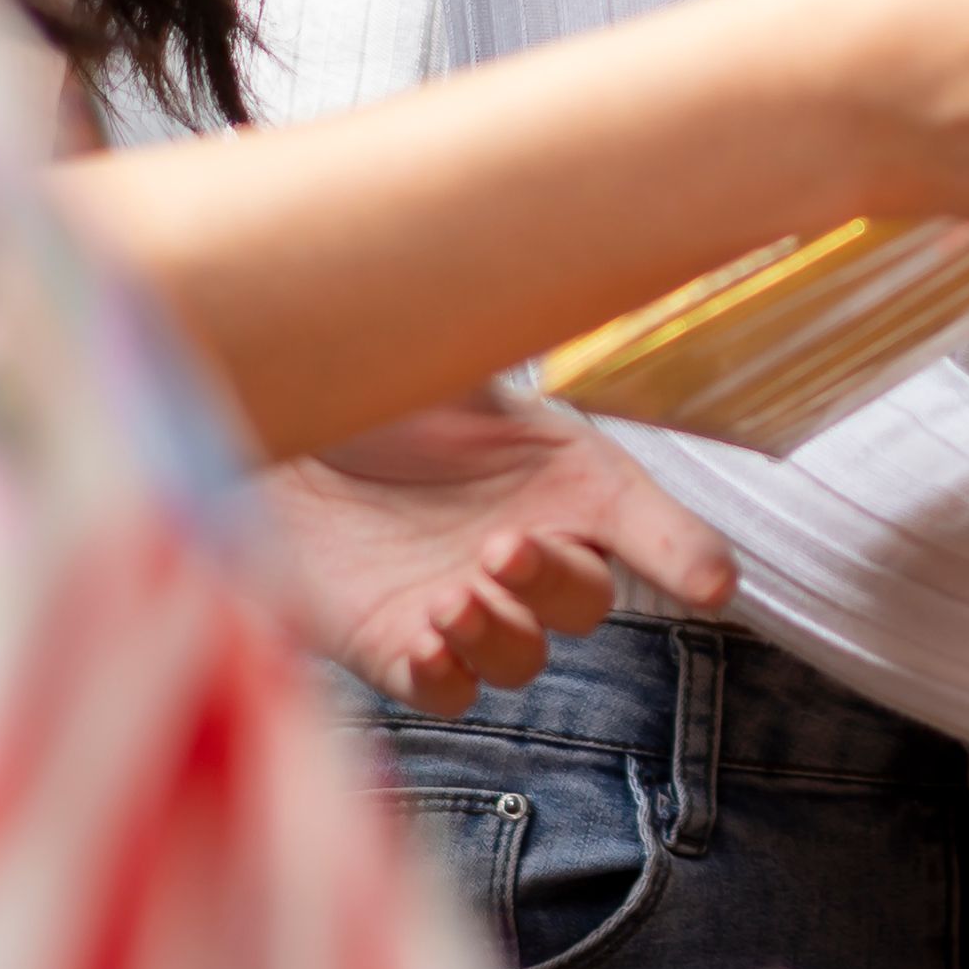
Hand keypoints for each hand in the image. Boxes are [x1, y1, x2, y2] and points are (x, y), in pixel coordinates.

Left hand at [256, 391, 736, 716]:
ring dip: (503, 635)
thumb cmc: (363, 388)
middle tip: (501, 548)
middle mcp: (526, 547)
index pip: (650, 526)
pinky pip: (449, 690)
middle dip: (557, 583)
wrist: (259, 437)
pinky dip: (448, 675)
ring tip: (452, 596)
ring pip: (523, 656)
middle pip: (586, 600)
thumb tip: (550, 278)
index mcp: (561, 476)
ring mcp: (465, 604)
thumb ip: (500, 345)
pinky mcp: (396, 647)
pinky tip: (424, 638)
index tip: (710, 584)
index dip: (687, 554)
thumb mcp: (443, 358)